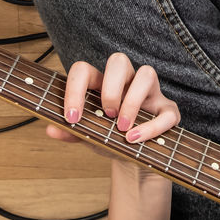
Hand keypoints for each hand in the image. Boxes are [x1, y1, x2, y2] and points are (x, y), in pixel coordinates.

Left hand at [47, 52, 181, 149]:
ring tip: (122, 128)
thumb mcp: (88, 136)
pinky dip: (152, 126)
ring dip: (132, 101)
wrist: (133, 159)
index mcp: (102, 84)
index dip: (75, 89)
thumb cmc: (109, 139)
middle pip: (119, 61)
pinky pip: (168, 111)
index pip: (84, 70)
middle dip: (110, 88)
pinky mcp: (168, 110)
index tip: (72, 117)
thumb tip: (51, 128)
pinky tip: (136, 139)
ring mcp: (150, 93)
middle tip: (106, 115)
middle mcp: (126, 82)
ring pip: (147, 73)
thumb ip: (70, 132)